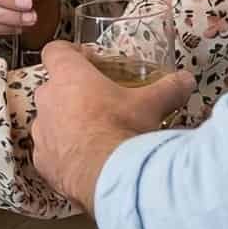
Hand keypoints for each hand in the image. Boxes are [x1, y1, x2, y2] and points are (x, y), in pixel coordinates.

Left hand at [30, 41, 193, 211]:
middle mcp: (48, 99)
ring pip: (50, 120)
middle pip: (54, 87)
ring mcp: (41, 131)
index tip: (88, 61)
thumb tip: (186, 80)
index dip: (70, 53)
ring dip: (67, 124)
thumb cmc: (125, 129)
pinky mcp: (42, 161)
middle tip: (100, 103)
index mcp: (69, 76)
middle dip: (74, 93)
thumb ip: (168, 88)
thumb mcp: (152, 104)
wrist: (111, 177)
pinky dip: (64, 154)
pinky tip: (87, 161)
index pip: (55, 51)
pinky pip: (50, 151)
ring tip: (95, 136)